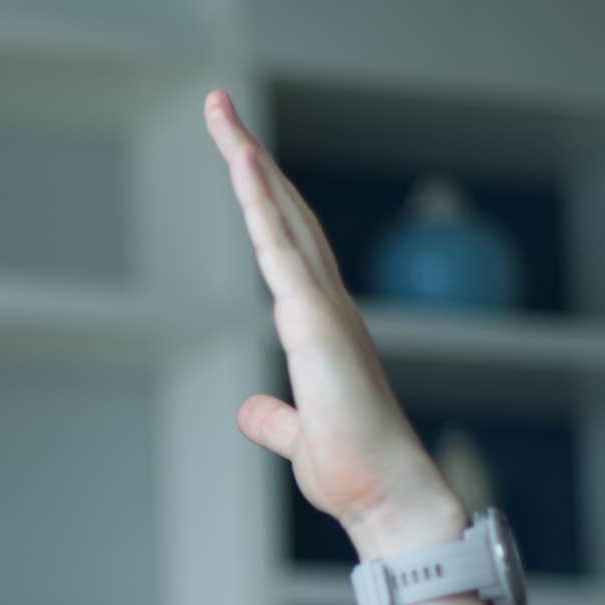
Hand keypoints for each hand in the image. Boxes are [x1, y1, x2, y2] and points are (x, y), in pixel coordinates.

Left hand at [203, 90, 466, 558]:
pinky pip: (284, 250)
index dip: (261, 196)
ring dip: (250, 161)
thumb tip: (252, 412)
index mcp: (319, 322)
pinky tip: (245, 163)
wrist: (387, 498)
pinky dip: (263, 203)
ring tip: (221, 110)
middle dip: (249, 155)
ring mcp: (324, 307)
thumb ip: (275, 419)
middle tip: (218, 105)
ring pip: (282, 215)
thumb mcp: (297, 437)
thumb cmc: (352, 470)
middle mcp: (325, 302)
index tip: (237, 154)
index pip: (283, 242)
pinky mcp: (318, 322)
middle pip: (283, 210)